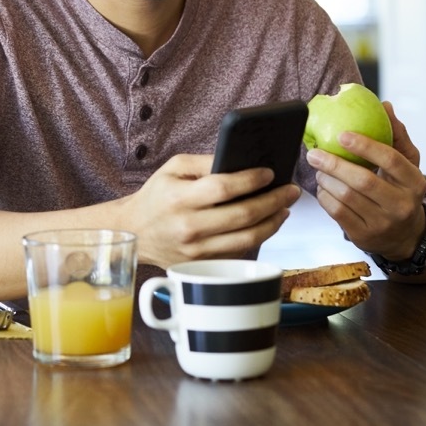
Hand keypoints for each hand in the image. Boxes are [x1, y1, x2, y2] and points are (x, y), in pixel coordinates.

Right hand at [119, 153, 300, 268]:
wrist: (135, 231)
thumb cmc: (157, 195)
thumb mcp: (173, 168)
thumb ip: (205, 162)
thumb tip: (241, 162)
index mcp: (179, 198)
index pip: (223, 188)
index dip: (251, 180)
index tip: (270, 173)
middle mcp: (188, 226)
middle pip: (242, 215)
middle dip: (273, 201)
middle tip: (291, 190)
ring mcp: (197, 250)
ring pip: (247, 238)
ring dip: (273, 222)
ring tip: (285, 207)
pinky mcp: (203, 264)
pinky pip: (239, 251)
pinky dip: (258, 236)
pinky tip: (267, 222)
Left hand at [306, 101, 425, 260]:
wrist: (406, 236)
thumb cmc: (402, 190)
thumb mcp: (408, 165)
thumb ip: (397, 135)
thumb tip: (385, 106)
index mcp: (414, 182)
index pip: (391, 160)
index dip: (365, 146)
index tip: (342, 134)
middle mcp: (401, 205)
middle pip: (363, 181)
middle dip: (334, 164)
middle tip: (314, 152)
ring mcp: (383, 224)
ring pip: (346, 197)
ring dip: (326, 179)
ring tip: (319, 168)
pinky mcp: (364, 236)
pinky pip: (337, 212)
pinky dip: (324, 196)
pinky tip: (323, 186)